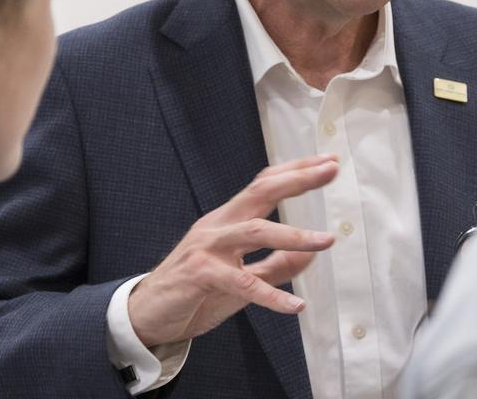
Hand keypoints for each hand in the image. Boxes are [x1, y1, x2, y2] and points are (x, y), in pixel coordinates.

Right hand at [127, 154, 338, 347]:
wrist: (146, 315)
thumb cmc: (193, 292)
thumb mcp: (241, 276)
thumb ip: (275, 264)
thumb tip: (310, 254)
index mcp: (227, 220)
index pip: (264, 184)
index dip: (296, 170)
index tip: (327, 161)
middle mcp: (217, 226)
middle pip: (261, 192)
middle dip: (298, 179)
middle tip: (330, 170)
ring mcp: (207, 248)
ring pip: (256, 231)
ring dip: (294, 235)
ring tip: (326, 241)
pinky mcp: (201, 275)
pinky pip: (243, 283)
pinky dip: (271, 295)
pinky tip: (295, 306)